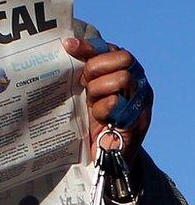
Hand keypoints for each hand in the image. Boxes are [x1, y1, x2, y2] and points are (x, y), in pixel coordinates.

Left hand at [63, 37, 150, 163]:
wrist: (103, 158)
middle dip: (97, 68)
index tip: (67, 46)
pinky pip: (117, 103)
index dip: (89, 46)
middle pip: (123, 57)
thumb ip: (83, 73)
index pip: (110, 48)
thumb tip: (64, 48)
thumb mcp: (85, 93)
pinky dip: (103, 109)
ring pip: (122, 78)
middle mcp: (136, 83)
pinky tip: (99, 118)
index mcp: (123, 73)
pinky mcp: (138, 119)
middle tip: (85, 84)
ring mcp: (141, 100)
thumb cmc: (91, 121)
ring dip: (99, 90)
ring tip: (92, 104)